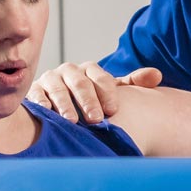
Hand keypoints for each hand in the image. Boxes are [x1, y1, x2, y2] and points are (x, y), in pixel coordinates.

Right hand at [27, 61, 162, 123]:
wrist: (63, 105)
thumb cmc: (92, 99)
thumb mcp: (112, 90)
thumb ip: (133, 83)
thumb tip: (156, 75)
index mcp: (90, 69)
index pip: (100, 77)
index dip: (107, 92)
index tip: (113, 110)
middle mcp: (69, 71)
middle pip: (79, 82)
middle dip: (87, 100)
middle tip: (95, 119)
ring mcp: (50, 79)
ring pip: (57, 88)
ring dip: (64, 104)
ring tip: (71, 121)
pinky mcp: (34, 91)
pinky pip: (36, 95)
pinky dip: (41, 104)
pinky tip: (47, 115)